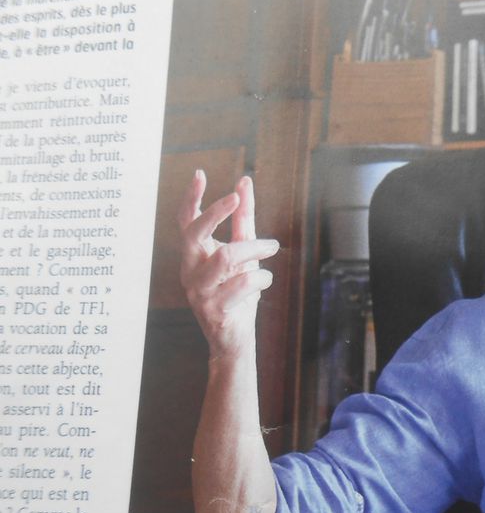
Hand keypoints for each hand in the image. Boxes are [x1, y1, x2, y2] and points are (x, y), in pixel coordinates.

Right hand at [178, 170, 279, 359]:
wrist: (234, 338)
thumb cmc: (237, 292)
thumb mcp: (243, 253)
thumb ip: (243, 220)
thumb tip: (244, 183)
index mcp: (194, 255)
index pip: (185, 222)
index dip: (191, 198)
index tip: (200, 173)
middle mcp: (189, 270)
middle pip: (195, 234)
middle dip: (216, 213)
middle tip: (237, 198)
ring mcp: (198, 291)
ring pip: (226, 257)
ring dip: (255, 249)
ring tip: (271, 247)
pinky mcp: (213, 309)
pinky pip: (244, 283)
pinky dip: (262, 278)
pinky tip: (264, 282)